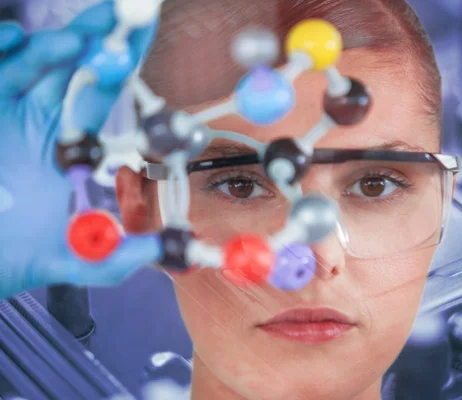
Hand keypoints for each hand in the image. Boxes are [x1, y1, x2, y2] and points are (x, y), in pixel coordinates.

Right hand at [0, 1, 162, 299]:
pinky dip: (0, 52)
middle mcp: (34, 121)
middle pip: (68, 67)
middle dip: (93, 36)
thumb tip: (172, 248)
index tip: (145, 29)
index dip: (121, 60)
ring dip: (49, 49)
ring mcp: (1, 113)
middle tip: (122, 11)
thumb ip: (119, 258)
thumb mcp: (73, 261)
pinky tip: (11, 39)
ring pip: (26, 65)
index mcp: (67, 144)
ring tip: (74, 44)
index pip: (100, 93)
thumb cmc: (14, 258)